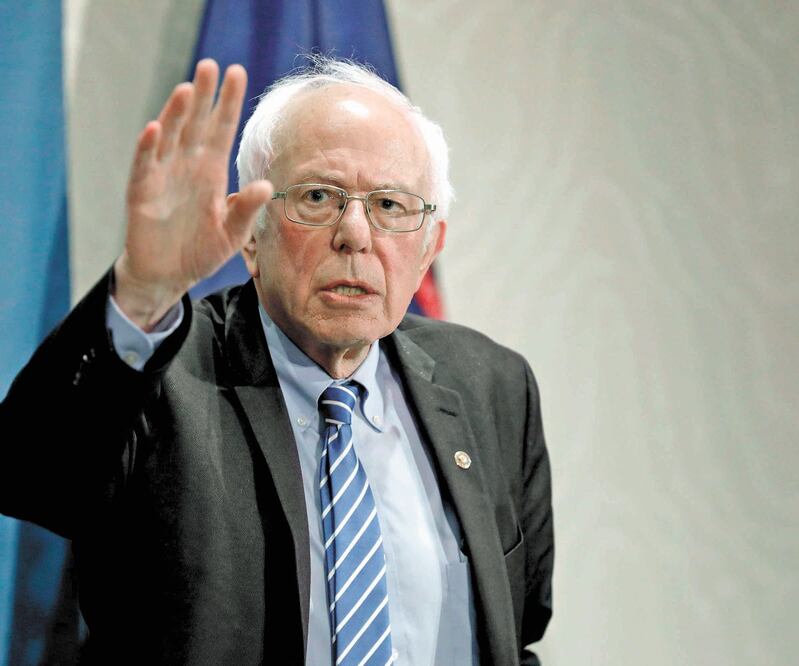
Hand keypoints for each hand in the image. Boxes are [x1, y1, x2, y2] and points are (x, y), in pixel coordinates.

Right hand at [114, 59, 271, 329]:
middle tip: (210, 65)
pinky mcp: (142, 192)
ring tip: (187, 89)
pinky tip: (155, 128)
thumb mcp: (232, 233)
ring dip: (176, 114)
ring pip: (170, 137)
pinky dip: (148, 148)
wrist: (168, 275)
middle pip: (195, 124)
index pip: (222, 129)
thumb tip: (266, 185)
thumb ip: (246, 209)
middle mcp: (187, 166)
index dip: (228, 103)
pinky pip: (145, 165)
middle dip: (203, 96)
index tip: (236, 72)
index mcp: (211, 171)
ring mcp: (163, 175)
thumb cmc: (201, 251)